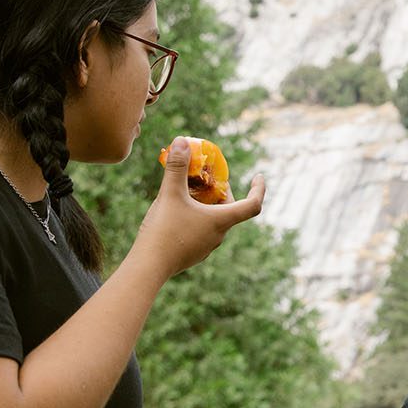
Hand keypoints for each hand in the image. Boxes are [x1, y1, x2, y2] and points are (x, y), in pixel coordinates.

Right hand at [134, 136, 266, 276]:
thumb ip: (177, 167)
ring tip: (189, 193)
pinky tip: (177, 213)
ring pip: (215, 221)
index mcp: (222, 221)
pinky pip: (202, 232)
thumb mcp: (170, 194)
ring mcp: (206, 247)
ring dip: (208, 206)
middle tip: (209, 179)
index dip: (259, 189)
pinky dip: (197, 219)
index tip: (258, 176)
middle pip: (231, 211)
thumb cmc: (164, 230)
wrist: (148, 267)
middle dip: (223, 193)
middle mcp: (219, 236)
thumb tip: (182, 141)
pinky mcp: (192, 254)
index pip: (253, 205)